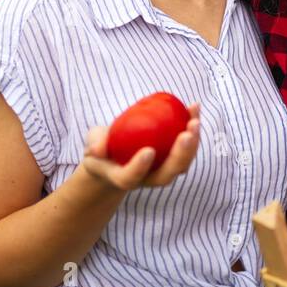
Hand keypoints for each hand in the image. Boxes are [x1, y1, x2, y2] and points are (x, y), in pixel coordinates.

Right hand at [82, 104, 201, 191]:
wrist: (115, 158)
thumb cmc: (102, 150)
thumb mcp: (92, 146)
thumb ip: (94, 144)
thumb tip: (98, 149)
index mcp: (124, 178)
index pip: (131, 177)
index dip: (139, 167)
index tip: (148, 151)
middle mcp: (147, 179)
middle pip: (167, 174)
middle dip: (180, 155)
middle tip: (187, 133)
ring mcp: (162, 170)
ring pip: (182, 164)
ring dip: (193, 143)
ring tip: (194, 119)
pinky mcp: (172, 158)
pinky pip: (187, 147)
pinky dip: (193, 128)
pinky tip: (194, 107)